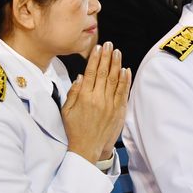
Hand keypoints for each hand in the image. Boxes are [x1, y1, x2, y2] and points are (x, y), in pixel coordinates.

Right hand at [61, 42, 130, 163]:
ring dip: (117, 64)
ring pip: (115, 80)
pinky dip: (125, 80)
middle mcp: (98, 98)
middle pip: (104, 72)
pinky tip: (126, 70)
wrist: (88, 148)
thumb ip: (73, 92)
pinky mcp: (118, 110)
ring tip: (117, 52)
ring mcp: (110, 104)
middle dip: (107, 56)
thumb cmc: (75, 129)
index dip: (95, 58)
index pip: (91, 72)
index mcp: (84, 97)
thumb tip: (82, 76)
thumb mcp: (66, 111)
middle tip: (109, 44)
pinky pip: (123, 92)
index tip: (98, 48)